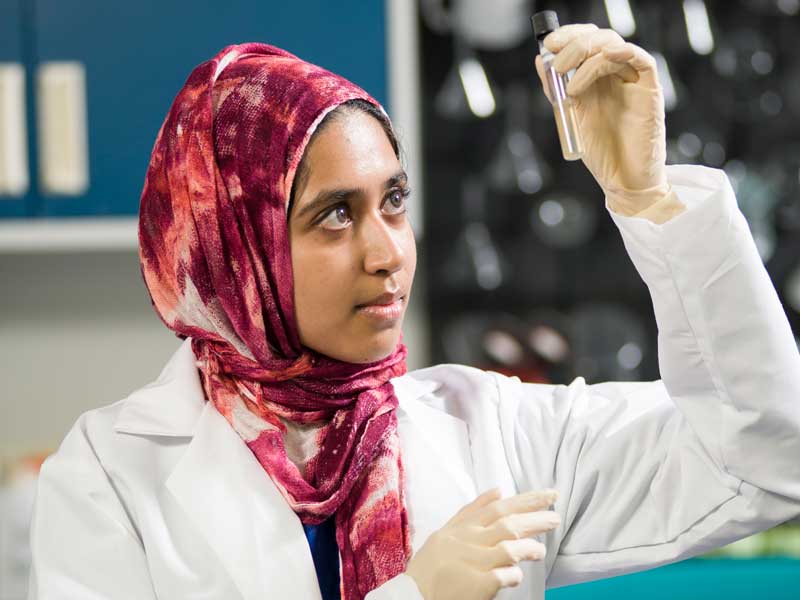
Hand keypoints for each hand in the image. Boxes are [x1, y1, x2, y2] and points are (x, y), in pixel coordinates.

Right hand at [405, 487, 559, 599]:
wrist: (413, 595)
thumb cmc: (431, 564)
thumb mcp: (446, 530)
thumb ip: (472, 510)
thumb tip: (498, 490)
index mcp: (464, 527)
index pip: (499, 507)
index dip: (526, 500)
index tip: (549, 495)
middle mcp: (469, 541)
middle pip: (507, 524)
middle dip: (535, 518)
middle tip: (555, 517)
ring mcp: (473, 563)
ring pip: (508, 548)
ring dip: (529, 548)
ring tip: (541, 551)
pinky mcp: (476, 585)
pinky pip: (502, 576)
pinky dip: (513, 575)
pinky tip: (518, 575)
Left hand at [535, 24, 669, 214]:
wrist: (622, 180)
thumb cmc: (600, 152)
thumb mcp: (569, 115)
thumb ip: (556, 88)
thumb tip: (540, 60)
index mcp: (597, 77)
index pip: (587, 40)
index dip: (568, 35)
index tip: (548, 43)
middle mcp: (616, 74)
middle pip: (600, 37)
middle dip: (574, 43)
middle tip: (556, 63)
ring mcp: (633, 80)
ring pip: (614, 45)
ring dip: (586, 55)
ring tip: (569, 86)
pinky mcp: (650, 89)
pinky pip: (640, 59)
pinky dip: (615, 57)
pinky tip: (593, 71)